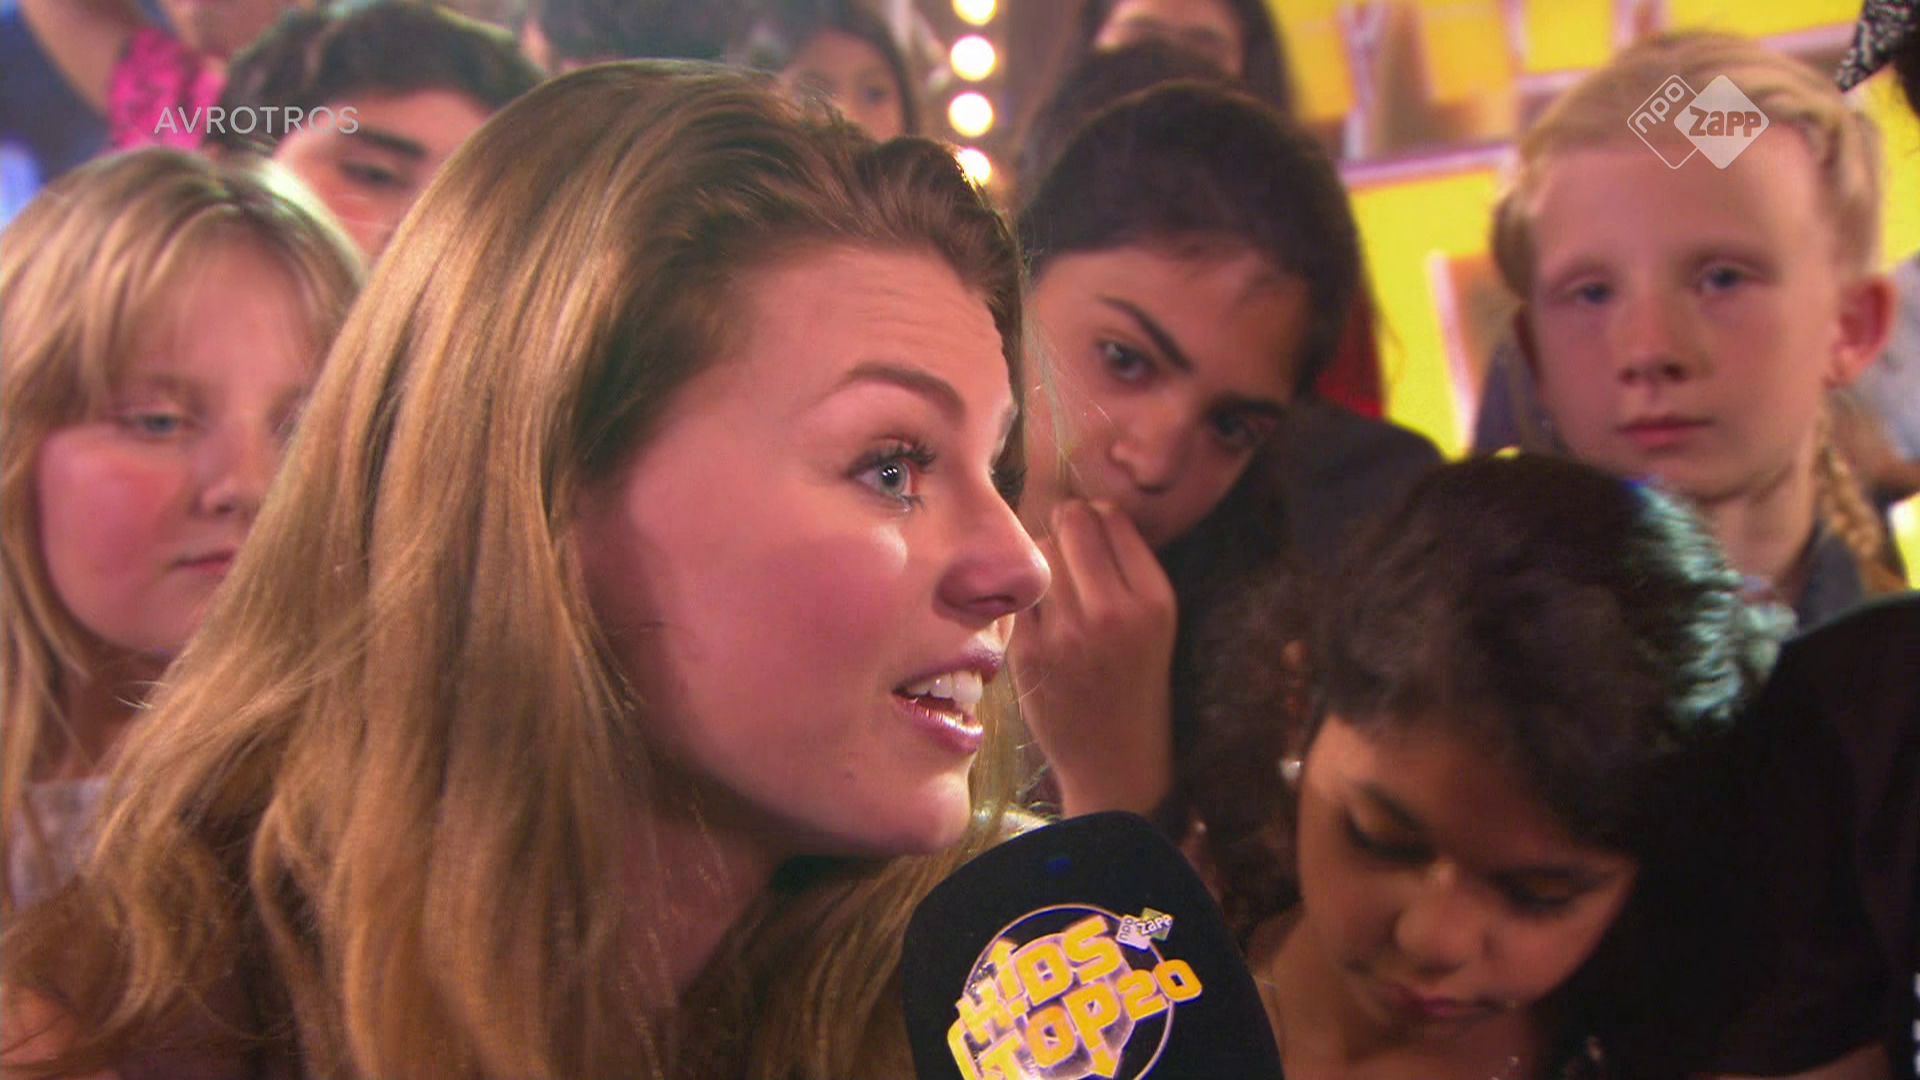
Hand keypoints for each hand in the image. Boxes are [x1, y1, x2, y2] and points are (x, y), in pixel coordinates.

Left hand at [1011, 499, 1176, 817]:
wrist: (1116, 760)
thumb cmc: (1137, 682)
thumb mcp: (1156, 622)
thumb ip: (1126, 566)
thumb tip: (1083, 506)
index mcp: (1154, 600)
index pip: (1111, 518)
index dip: (1096, 518)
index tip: (1093, 533)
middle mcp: (1112, 612)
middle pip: (1071, 525)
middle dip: (1065, 528)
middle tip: (1066, 549)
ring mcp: (1067, 634)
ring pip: (1039, 553)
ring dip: (1043, 559)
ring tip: (1058, 586)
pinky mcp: (1029, 653)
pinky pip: (1018, 594)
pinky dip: (1026, 597)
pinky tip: (1041, 616)